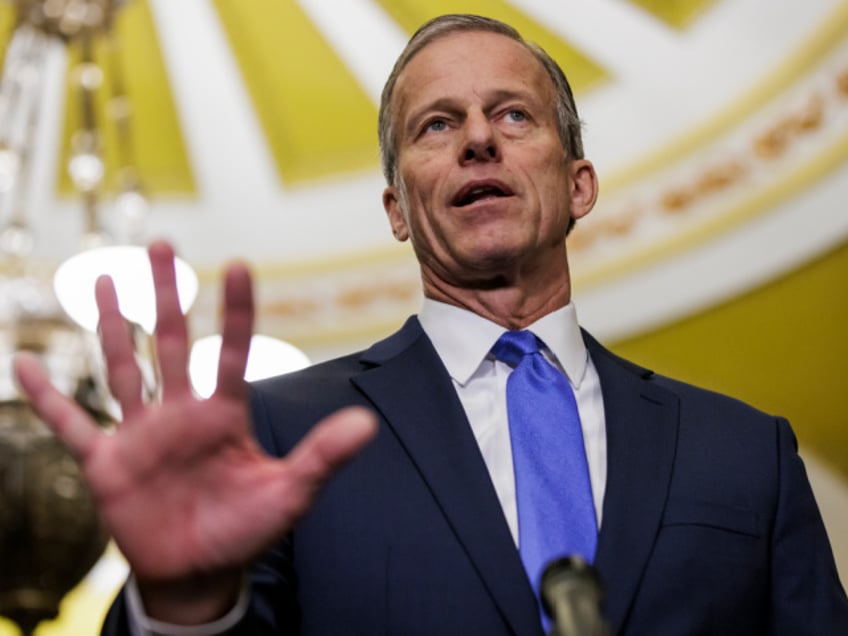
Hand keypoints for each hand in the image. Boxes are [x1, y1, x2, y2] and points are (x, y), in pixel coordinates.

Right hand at [14, 241, 376, 621]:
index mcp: (225, 414)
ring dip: (110, 327)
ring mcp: (142, 433)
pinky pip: (71, 423)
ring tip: (100, 279)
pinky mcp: (108, 462)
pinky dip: (46, 396)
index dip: (235, 310)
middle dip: (165, 294)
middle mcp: (181, 413)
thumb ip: (322, 456)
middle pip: (169, 342)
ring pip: (122, 369)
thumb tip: (369, 425)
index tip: (240, 264)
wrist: (201, 571)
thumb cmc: (246, 528)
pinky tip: (22, 363)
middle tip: (162, 243)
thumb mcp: (290, 492)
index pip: (230, 351)